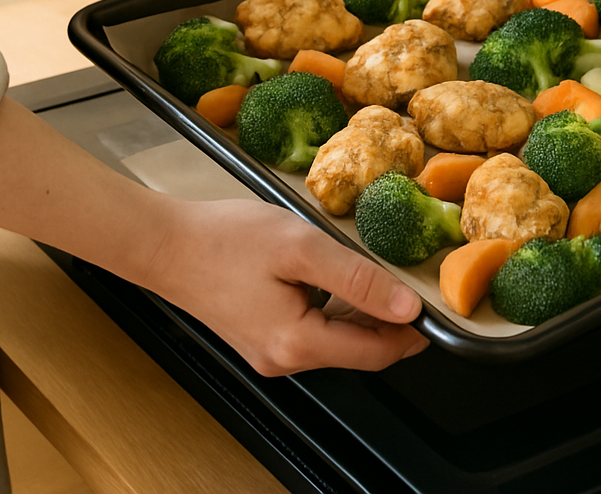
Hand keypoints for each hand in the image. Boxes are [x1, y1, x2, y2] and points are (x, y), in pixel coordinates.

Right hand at [144, 198, 428, 373]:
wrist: (167, 243)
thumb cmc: (226, 240)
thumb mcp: (301, 247)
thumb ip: (357, 279)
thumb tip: (405, 307)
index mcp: (296, 344)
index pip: (374, 353)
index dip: (411, 333)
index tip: (432, 310)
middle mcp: (283, 360)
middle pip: (357, 350)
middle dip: (389, 323)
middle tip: (409, 285)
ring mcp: (269, 352)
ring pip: (336, 341)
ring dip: (362, 315)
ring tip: (377, 276)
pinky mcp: (261, 338)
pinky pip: (313, 332)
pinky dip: (335, 311)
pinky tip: (337, 280)